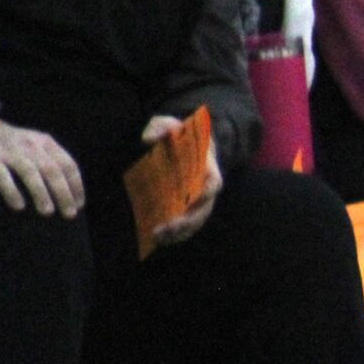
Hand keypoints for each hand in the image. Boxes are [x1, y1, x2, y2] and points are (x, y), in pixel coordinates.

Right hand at [0, 116, 84, 216]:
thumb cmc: (14, 144)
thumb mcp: (36, 144)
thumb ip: (51, 160)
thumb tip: (70, 192)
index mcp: (46, 142)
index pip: (68, 164)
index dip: (76, 185)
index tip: (79, 204)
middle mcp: (31, 146)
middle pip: (52, 170)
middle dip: (63, 193)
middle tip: (69, 214)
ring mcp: (11, 152)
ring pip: (30, 173)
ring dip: (41, 193)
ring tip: (48, 212)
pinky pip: (3, 177)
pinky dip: (12, 191)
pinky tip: (19, 207)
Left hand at [141, 114, 221, 245]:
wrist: (179, 144)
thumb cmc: (176, 135)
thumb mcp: (167, 123)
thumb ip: (160, 127)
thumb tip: (149, 139)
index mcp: (207, 166)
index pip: (213, 183)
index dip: (205, 194)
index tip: (192, 201)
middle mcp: (205, 187)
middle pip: (204, 209)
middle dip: (187, 221)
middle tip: (164, 228)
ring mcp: (197, 200)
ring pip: (196, 221)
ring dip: (180, 232)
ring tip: (157, 237)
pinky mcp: (186, 208)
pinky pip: (186, 226)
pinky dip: (174, 235)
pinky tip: (156, 239)